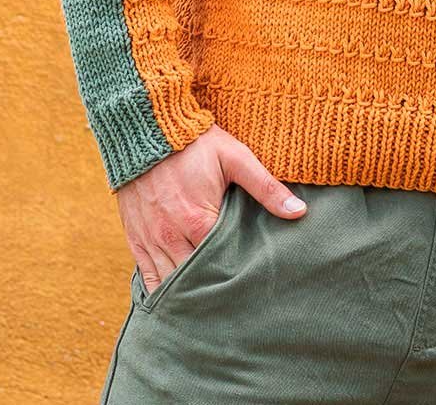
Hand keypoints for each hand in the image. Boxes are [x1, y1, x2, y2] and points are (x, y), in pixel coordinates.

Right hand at [117, 123, 308, 295]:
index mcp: (198, 221)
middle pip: (195, 279)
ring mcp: (151, 240)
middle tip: (236, 302)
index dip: (238, 275)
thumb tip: (299, 212)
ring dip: (189, 294)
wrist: (147, 129)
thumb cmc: (196, 144)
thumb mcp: (236, 158)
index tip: (254, 282)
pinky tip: (178, 299)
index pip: (222, 264)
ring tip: (211, 306)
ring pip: (171, 284)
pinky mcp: (135, 239)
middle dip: (214, 289)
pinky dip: (162, 290)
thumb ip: (266, 187)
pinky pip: (147, 277)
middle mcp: (170, 237)